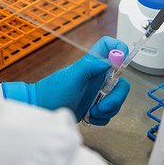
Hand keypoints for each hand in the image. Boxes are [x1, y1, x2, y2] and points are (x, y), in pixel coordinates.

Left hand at [2, 36, 130, 124]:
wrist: (42, 110)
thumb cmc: (52, 92)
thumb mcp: (71, 77)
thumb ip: (89, 67)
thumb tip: (109, 61)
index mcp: (92, 64)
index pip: (109, 46)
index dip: (119, 48)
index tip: (121, 63)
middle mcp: (97, 77)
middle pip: (120, 80)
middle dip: (116, 96)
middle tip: (103, 105)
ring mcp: (97, 92)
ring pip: (116, 98)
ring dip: (108, 110)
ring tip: (92, 113)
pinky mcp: (95, 106)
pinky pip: (109, 112)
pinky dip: (102, 118)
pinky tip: (90, 117)